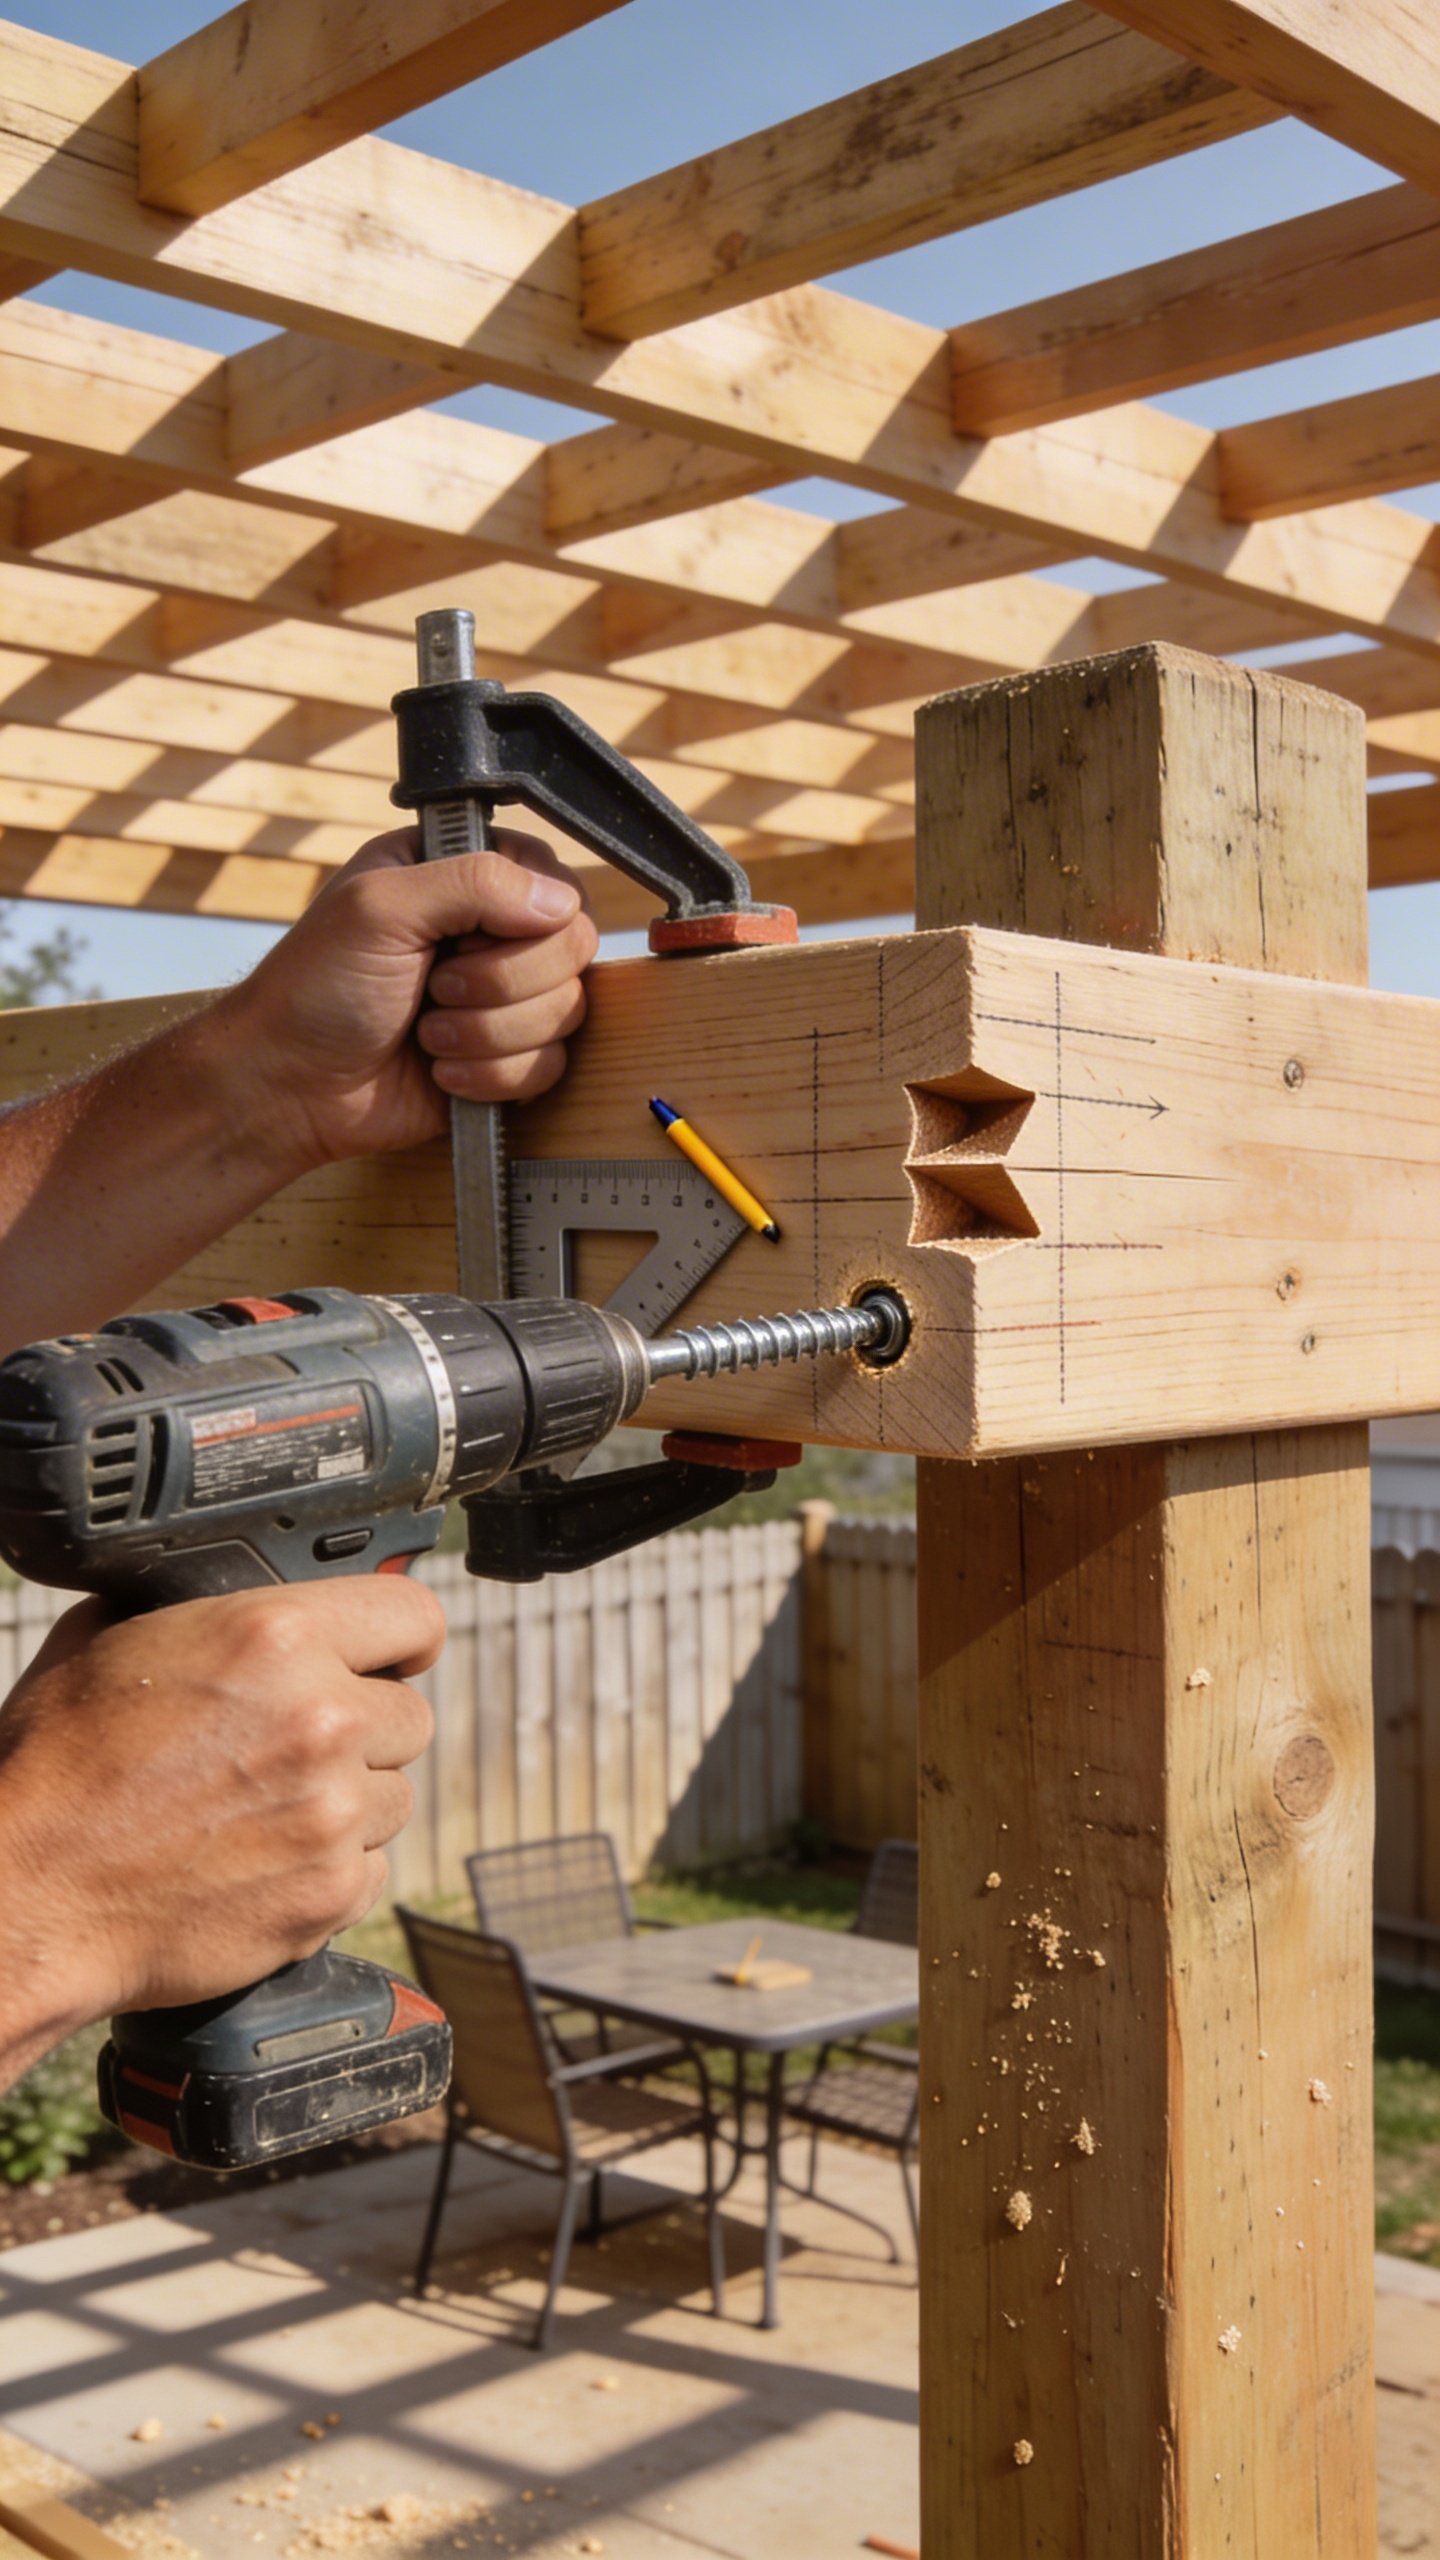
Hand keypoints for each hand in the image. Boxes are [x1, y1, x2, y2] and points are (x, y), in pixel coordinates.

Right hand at [0, 1579, 442, 2072]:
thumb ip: (186, 1607)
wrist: (29, 1895)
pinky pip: (370, 1869)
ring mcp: (333, 1812)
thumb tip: (206, 1588)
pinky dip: (329, 1869)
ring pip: (393, 1796)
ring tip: (267, 1810)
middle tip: (296, 1748)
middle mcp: (322, 1719)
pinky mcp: (330, 1892)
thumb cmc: (53, 1771)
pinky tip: (265, 1863)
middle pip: (410, 1715)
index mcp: (277, 1637)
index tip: (393, 1657)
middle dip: (364, 1729)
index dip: (403, 1638)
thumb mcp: (104, 1643)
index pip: (414, 1615)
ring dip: (348, 1802)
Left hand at [215, 827, 598, 1171]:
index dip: (528, 919)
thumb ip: (474, 882)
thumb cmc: (315, 988)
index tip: (465, 938)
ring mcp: (502, 998)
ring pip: (566, 1011)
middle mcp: (490, 931)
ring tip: (427, 1036)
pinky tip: (441, 1073)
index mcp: (461, 872)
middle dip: (501, 983)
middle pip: (573, 947)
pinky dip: (493, 1076)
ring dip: (489, 1034)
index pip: (555, 882)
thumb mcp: (380, 908)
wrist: (290, 1086)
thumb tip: (560, 902)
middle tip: (436, 989)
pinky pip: (549, 1066)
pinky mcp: (506, 1059)